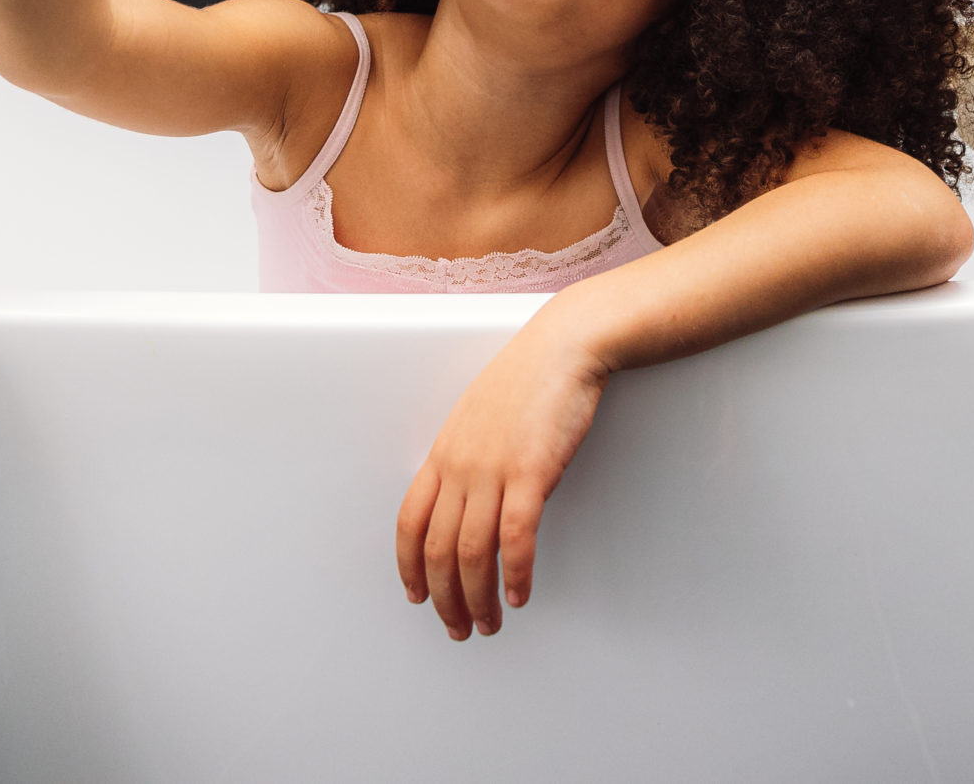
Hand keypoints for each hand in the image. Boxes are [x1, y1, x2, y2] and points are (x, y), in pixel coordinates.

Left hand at [395, 317, 609, 638]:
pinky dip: (517, 574)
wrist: (564, 346)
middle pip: (438, 549)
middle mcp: (460, 465)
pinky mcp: (531, 472)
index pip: (409, 522)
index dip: (409, 566)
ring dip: (479, 598)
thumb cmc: (528, 377)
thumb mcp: (479, 415)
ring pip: (472, 553)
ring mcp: (493, 469)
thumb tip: (468, 495)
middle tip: (458, 627)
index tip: (417, 595)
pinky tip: (521, 594)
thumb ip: (467, 456)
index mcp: (444, 452)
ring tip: (489, 623)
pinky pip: (516, 538)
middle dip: (445, 599)